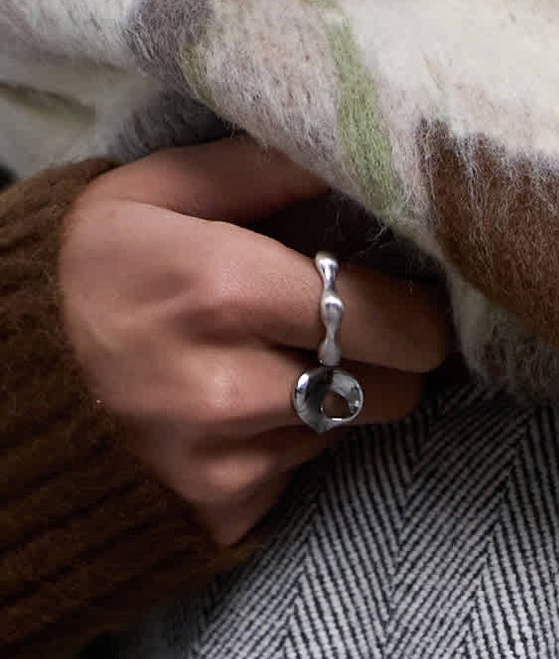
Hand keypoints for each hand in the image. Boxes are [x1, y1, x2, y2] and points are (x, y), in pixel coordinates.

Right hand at [57, 136, 454, 546]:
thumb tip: (358, 149)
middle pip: (393, 385)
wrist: (10, 384)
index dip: (417, 309)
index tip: (417, 295)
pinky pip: (303, 469)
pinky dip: (291, 439)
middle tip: (369, 330)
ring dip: (341, 396)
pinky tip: (244, 410)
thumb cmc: (91, 271)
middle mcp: (228, 385)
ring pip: (350, 426)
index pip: (386, 315)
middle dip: (394, 356)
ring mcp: (226, 458)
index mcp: (218, 287)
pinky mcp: (224, 509)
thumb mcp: (152, 192)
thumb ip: (260, 170)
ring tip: (285, 360)